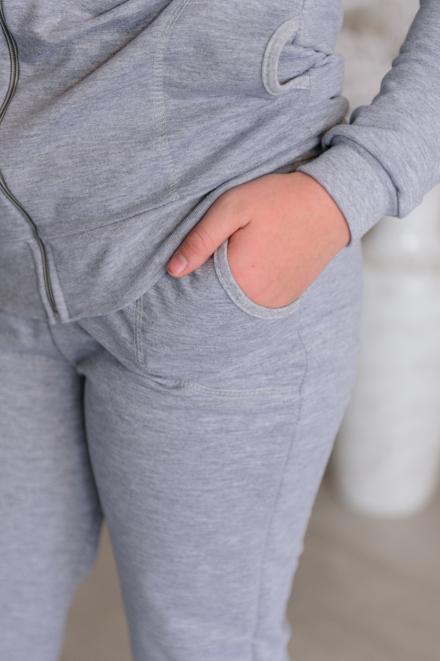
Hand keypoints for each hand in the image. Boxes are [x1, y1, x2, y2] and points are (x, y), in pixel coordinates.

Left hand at [166, 171, 350, 308]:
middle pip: (218, 296)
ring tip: (248, 251)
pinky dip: (251, 286)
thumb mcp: (232, 207)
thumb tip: (173, 271)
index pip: (199, 287)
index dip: (197, 266)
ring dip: (233, 282)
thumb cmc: (279, 200)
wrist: (332, 203)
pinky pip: (257, 300)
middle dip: (214, 276)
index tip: (207, 248)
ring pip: (238, 299)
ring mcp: (275, 301)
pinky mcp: (288, 299)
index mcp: (240, 277)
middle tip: (232, 244)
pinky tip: (258, 262)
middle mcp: (258, 298)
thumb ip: (200, 240)